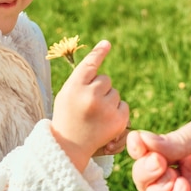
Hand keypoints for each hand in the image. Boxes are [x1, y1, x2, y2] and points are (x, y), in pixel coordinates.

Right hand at [51, 40, 128, 170]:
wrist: (70, 146)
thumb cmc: (67, 115)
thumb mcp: (66, 93)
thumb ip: (81, 78)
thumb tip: (99, 56)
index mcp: (74, 87)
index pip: (89, 64)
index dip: (99, 53)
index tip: (107, 44)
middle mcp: (90, 95)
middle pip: (105, 79)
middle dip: (100, 88)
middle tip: (88, 104)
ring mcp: (106, 108)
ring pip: (115, 92)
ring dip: (108, 100)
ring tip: (95, 115)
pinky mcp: (119, 120)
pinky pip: (124, 105)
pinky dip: (117, 111)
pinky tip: (105, 121)